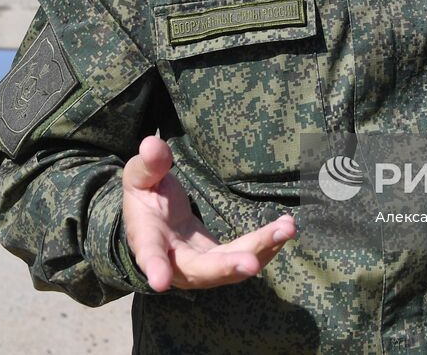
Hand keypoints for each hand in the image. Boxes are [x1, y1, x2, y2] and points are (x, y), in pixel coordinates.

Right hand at [121, 135, 295, 291]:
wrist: (155, 219)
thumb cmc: (145, 195)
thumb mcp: (140, 176)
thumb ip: (148, 164)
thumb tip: (152, 145)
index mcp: (148, 238)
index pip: (150, 254)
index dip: (155, 267)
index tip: (161, 281)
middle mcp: (175, 260)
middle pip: (202, 269)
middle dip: (228, 266)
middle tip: (251, 263)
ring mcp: (200, 265)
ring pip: (230, 267)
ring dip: (260, 250)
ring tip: (286, 228)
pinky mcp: (220, 261)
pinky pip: (245, 258)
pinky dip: (266, 246)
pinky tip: (285, 228)